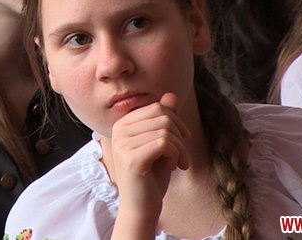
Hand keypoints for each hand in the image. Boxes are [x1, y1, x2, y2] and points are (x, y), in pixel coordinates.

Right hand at [109, 93, 189, 220]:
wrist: (141, 208)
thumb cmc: (151, 176)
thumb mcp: (160, 144)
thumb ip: (164, 119)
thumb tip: (171, 94)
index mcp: (122, 124)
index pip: (156, 107)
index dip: (176, 121)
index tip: (182, 141)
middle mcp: (118, 131)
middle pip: (162, 115)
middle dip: (180, 134)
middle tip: (183, 155)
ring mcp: (123, 144)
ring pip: (166, 130)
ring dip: (180, 148)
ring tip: (180, 163)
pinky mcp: (132, 158)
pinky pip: (165, 143)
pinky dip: (177, 154)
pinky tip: (174, 167)